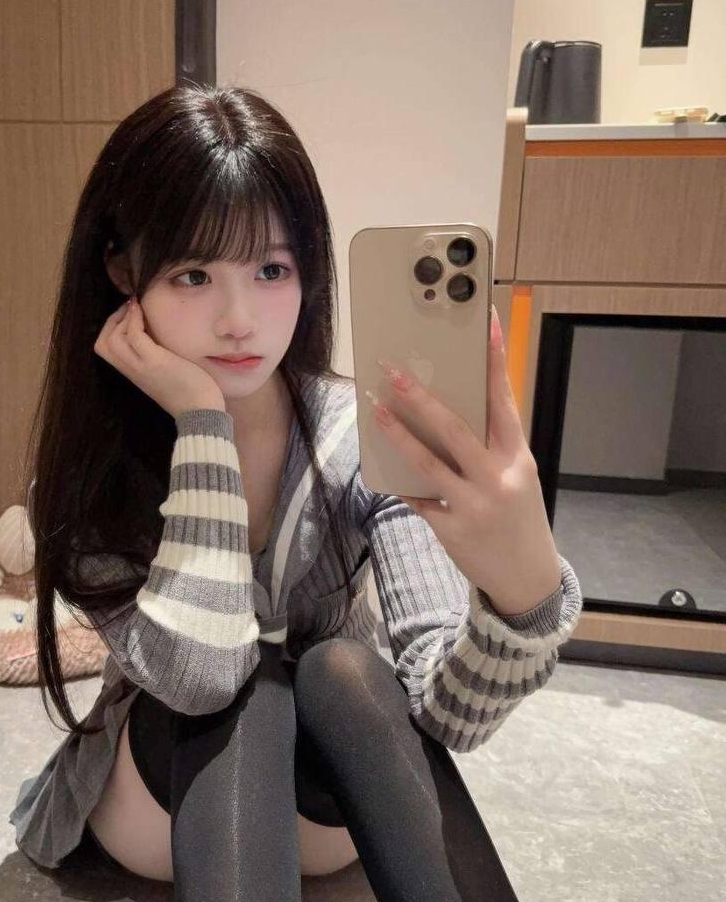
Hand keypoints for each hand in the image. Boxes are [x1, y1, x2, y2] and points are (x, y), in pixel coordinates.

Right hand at [94, 296, 225, 418]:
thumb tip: (158, 337)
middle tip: (130, 308)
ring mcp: (141, 366)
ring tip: (137, 307)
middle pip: (103, 343)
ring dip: (122, 317)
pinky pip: (134, 335)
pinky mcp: (154, 362)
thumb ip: (157, 359)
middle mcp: (132, 371)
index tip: (127, 314)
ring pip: (111, 339)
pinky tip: (143, 310)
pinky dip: (134, 319)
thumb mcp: (167, 373)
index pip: (106, 349)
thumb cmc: (191, 392)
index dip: (111, 328)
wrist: (201, 412)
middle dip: (112, 320)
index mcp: (134, 373)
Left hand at [369, 305, 561, 615]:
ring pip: (428, 462)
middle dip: (421, 397)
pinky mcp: (451, 528)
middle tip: (394, 372)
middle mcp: (497, 478)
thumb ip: (491, 448)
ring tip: (375, 408)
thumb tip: (445, 415)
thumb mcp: (517, 478)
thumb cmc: (518, 517)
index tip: (484, 323)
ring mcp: (473, 505)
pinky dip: (404, 485)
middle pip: (455, 429)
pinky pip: (418, 498)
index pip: (503, 400)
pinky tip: (386, 471)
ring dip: (398, 433)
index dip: (495, 360)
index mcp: (518, 458)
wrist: (527, 578)